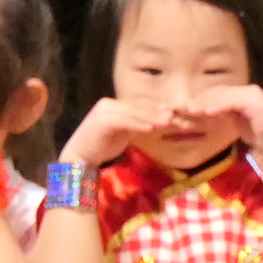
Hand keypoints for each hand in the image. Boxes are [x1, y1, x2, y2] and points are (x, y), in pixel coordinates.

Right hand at [59, 96, 174, 167]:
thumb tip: (161, 122)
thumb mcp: (126, 134)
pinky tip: (151, 128)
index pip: (144, 106)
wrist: (79, 158)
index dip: (163, 111)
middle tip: (182, 119)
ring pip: (135, 112)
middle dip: (163, 113)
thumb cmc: (102, 147)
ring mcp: (106, 110)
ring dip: (153, 117)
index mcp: (117, 105)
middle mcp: (111, 104)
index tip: (182, 118)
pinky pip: (124, 121)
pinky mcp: (102, 120)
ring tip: (170, 121)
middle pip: (142, 107)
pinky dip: (138, 124)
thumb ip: (139, 126)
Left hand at [173, 82, 262, 138]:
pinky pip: (232, 101)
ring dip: (204, 102)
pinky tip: (207, 111)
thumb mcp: (237, 125)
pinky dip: (218, 105)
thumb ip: (223, 116)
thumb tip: (202, 113)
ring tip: (189, 110)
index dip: (199, 100)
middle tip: (181, 107)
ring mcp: (251, 94)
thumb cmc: (261, 139)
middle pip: (216, 92)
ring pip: (222, 95)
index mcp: (242, 96)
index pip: (216, 94)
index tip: (183, 109)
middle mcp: (246, 91)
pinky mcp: (253, 101)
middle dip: (198, 100)